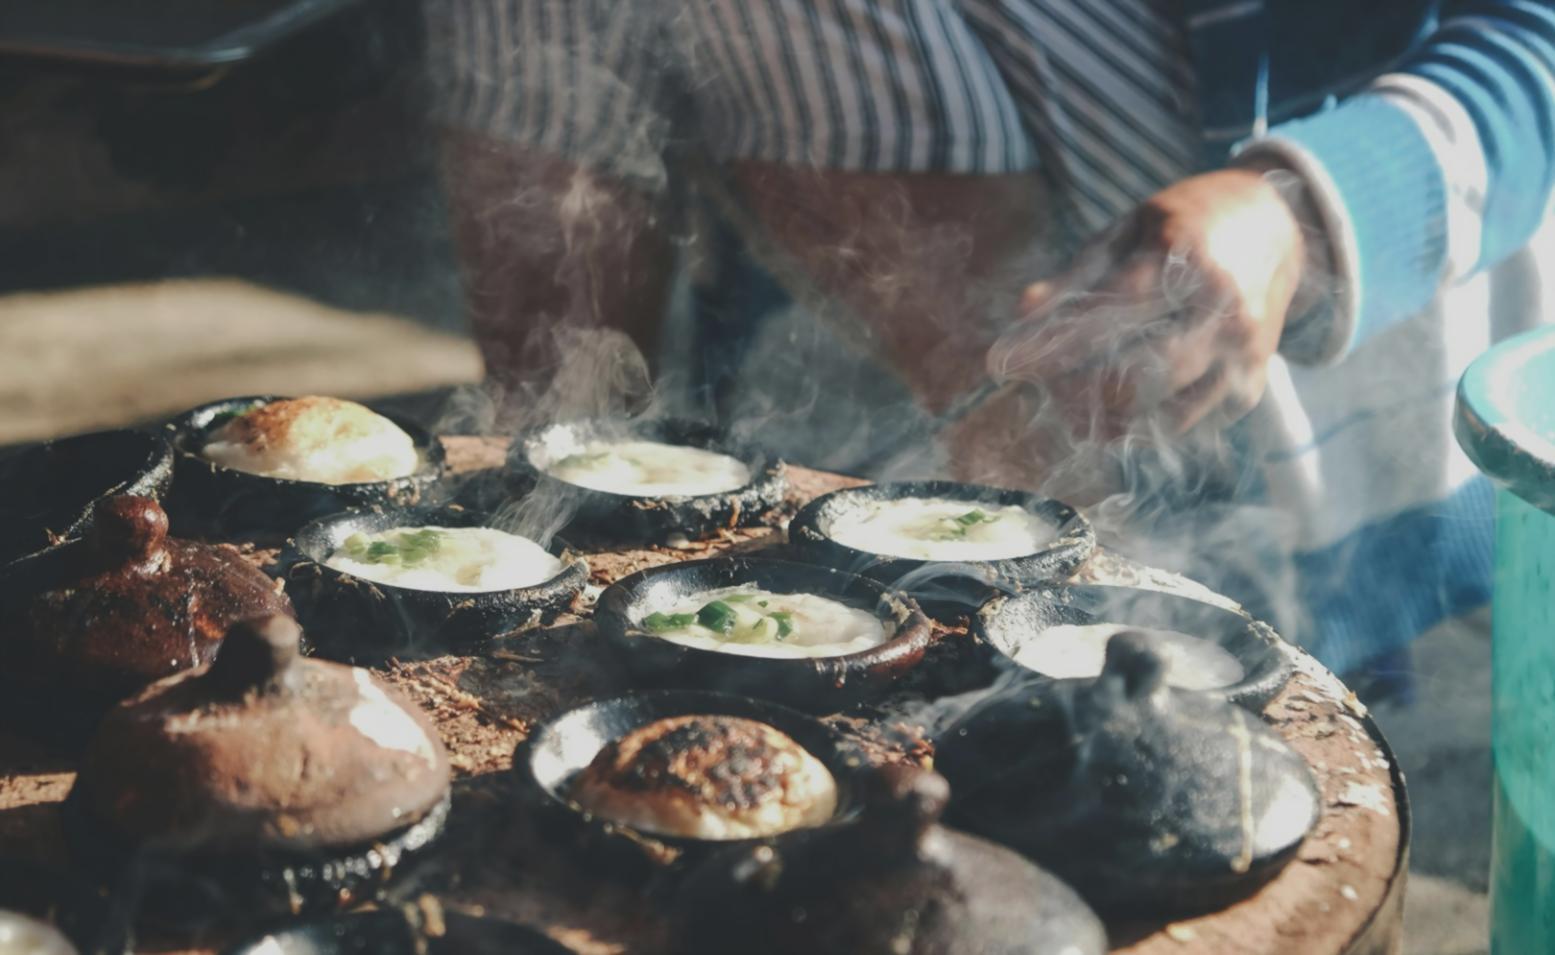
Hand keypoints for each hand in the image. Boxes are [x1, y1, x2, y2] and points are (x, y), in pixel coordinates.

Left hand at [986, 165, 1320, 441]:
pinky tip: (1119, 416)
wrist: (1278, 230)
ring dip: (1108, 423)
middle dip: (1079, 395)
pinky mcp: (1251, 384)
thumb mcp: (1127, 232)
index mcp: (1185, 256)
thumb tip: (1021, 315)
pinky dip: (1146, 428)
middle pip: (1136, 374)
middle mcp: (1222, 307)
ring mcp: (1243, 350)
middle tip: (1046, 398)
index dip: (1052, 347)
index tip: (1003, 367)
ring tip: (1074, 416)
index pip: (1108, 313)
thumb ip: (1076, 277)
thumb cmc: (1183, 227)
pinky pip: (1189, 425)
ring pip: (1164, 413)